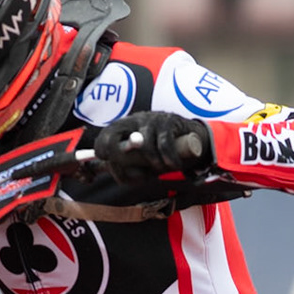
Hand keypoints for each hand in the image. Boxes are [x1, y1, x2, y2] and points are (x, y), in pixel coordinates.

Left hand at [92, 113, 211, 184]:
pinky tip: (175, 165)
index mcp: (122, 129)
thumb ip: (127, 170)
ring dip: (154, 163)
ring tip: (162, 169)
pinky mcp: (168, 120)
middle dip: (121, 158)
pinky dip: (169, 158)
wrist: (191, 138)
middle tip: (136, 171)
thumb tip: (117, 175)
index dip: (104, 154)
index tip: (113, 164)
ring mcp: (149, 119)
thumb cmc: (161, 153)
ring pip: (143, 145)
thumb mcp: (142, 163)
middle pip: (113, 138)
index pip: (102, 140)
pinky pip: (164, 144)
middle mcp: (132, 120)